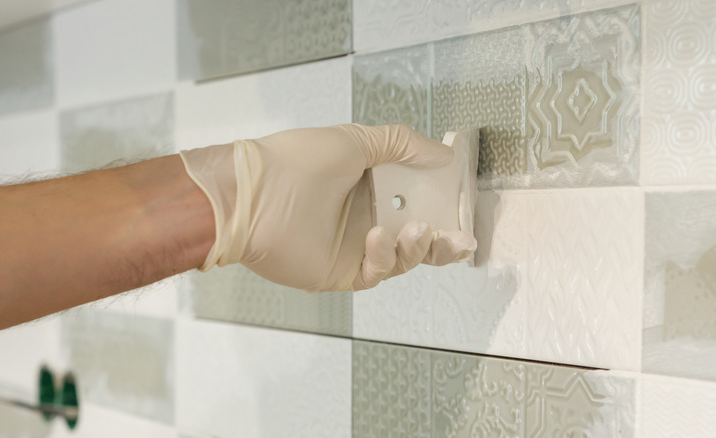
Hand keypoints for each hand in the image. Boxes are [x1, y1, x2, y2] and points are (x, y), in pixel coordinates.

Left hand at [180, 124, 476, 291]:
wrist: (252, 194)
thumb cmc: (296, 162)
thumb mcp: (355, 140)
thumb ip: (402, 145)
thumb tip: (443, 154)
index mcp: (370, 187)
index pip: (417, 199)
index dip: (443, 204)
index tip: (463, 201)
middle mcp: (365, 218)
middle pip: (417, 238)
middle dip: (443, 241)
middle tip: (461, 237)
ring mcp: (353, 247)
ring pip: (402, 259)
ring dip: (418, 247)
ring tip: (418, 230)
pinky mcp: (339, 271)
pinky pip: (375, 271)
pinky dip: (384, 256)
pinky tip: (378, 236)